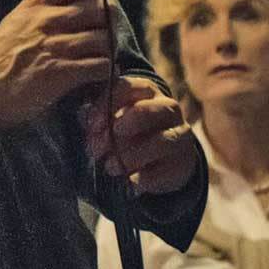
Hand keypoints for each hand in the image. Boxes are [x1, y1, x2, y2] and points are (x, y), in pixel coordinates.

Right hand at [0, 0, 114, 130]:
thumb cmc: (0, 55)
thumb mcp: (17, 19)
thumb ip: (44, 7)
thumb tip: (74, 1)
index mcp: (37, 3)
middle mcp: (48, 19)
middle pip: (101, 7)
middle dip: (110, 22)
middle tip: (106, 34)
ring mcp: (56, 46)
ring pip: (105, 38)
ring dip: (108, 50)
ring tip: (101, 57)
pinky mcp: (62, 73)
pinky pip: (101, 65)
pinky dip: (105, 71)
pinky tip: (97, 75)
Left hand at [78, 76, 195, 194]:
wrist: (158, 161)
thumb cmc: (126, 133)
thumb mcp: (110, 121)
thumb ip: (99, 118)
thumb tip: (84, 119)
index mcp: (147, 93)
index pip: (131, 87)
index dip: (110, 103)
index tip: (92, 123)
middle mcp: (168, 111)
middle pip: (156, 109)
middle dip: (130, 123)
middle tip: (107, 139)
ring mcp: (180, 136)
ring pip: (164, 141)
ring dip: (133, 155)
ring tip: (110, 166)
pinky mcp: (183, 163)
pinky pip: (169, 169)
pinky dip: (148, 176)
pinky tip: (131, 180)